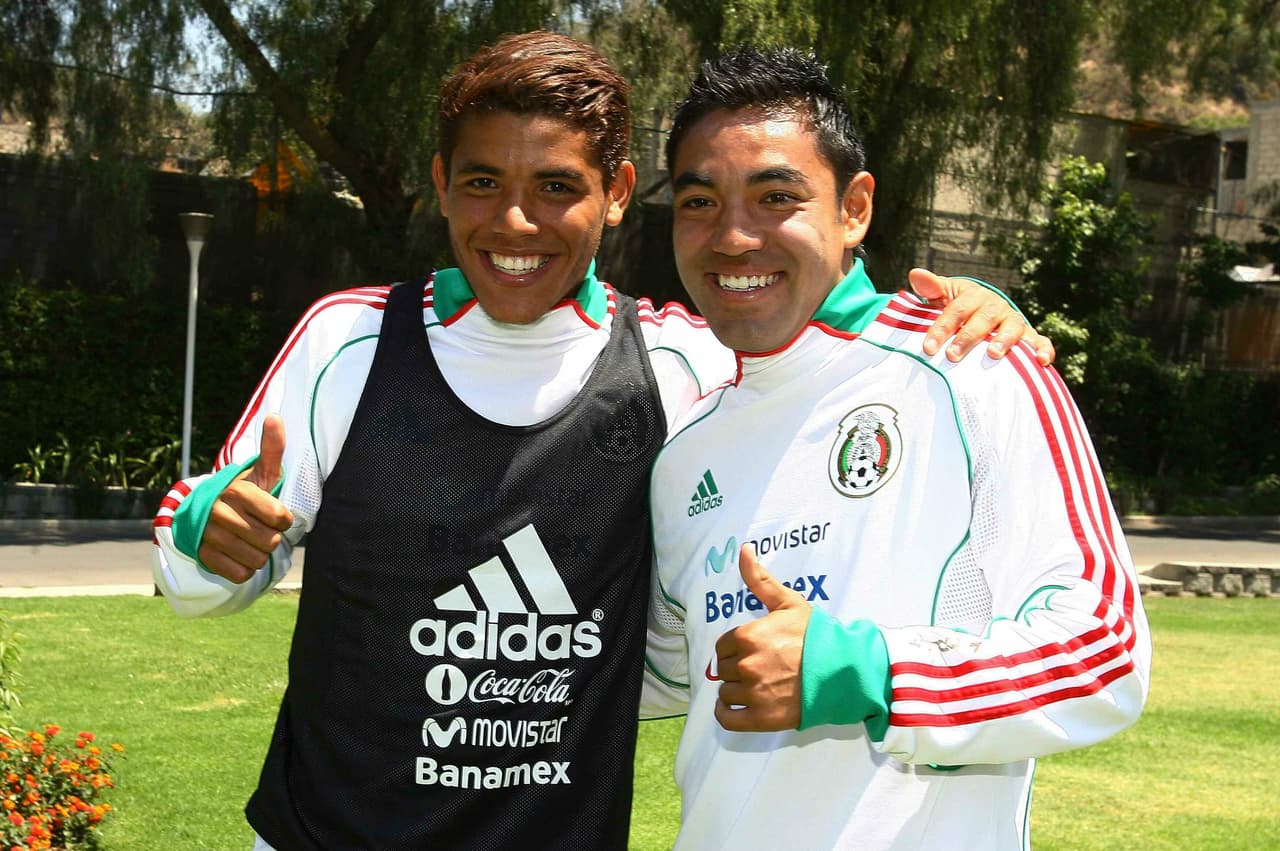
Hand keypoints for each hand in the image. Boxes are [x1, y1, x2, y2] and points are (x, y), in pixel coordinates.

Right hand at [197, 414, 293, 583]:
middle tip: (261, 529)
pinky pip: (239, 574)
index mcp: (236, 490)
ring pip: (255, 560)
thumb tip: (275, 417)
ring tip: (250, 542)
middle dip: (271, 538)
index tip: (274, 514)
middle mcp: (218, 512)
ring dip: (259, 555)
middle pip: (268, 542)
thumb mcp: (259, 472)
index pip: (281, 518)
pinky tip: (239, 555)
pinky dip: (244, 569)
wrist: (204, 513)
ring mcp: (208, 536)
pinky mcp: (203, 557)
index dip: (283, 520)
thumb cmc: (243, 494)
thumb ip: (272, 449)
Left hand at [713, 546, 810, 731]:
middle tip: (761, 668)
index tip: (753, 650)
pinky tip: (737, 707)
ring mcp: (753, 693)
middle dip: (738, 667)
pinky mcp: (762, 718)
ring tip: (758, 686)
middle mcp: (746, 664)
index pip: (723, 646)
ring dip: (736, 690)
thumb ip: (759, 579)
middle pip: (724, 669)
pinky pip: (727, 718)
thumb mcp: (788, 603)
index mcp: (748, 636)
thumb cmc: (817, 636)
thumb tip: (744, 549)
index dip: (736, 648)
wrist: (844, 671)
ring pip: (726, 692)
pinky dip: (727, 713)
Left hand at [910, 268, 1054, 365]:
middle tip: (953, 355)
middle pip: (983, 320)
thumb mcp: (943, 295)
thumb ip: (931, 288)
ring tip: (994, 355)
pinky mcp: (1028, 336)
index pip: (956, 310)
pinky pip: (1040, 341)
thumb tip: (915, 273)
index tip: (928, 347)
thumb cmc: (958, 306)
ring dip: (1005, 340)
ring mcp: (1013, 320)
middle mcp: (996, 306)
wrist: (982, 312)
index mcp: (974, 296)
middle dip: (968, 337)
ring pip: (1012, 327)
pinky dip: (1043, 349)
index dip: (942, 328)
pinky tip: (1042, 362)